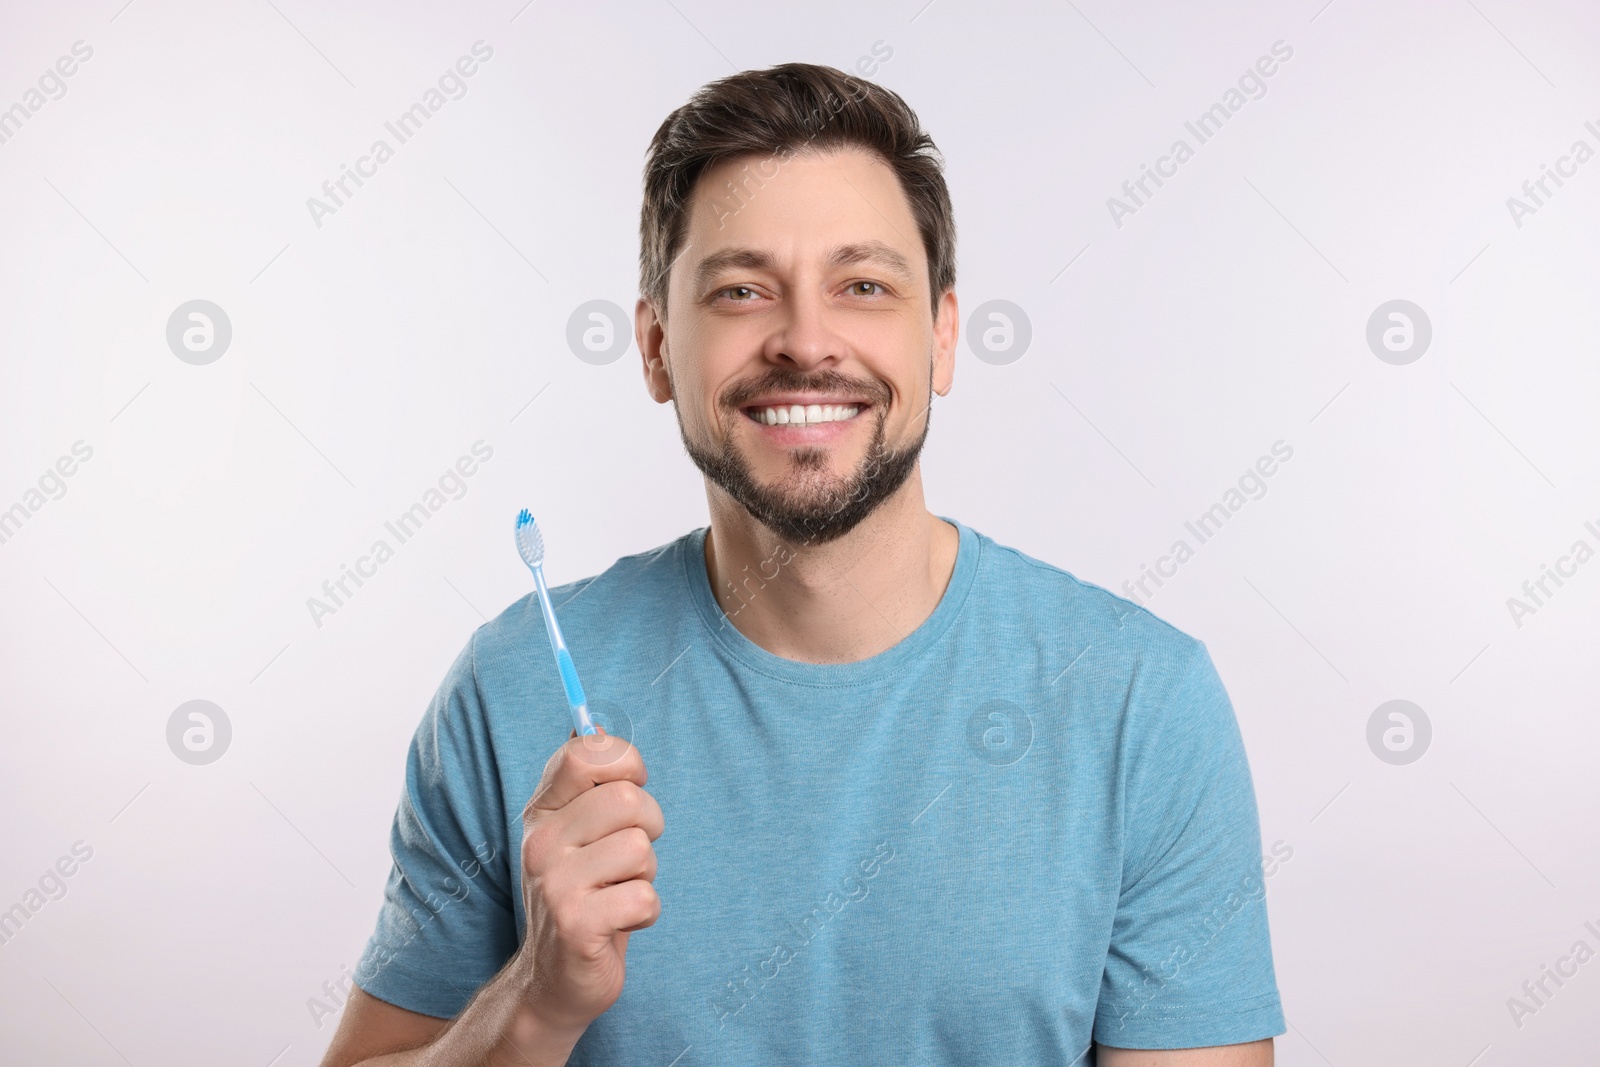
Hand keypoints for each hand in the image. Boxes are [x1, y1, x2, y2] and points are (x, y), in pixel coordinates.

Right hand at [513, 728, 663, 1035]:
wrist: (554, 978)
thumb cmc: (582, 894)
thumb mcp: (576, 834)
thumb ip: (586, 784)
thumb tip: (593, 725)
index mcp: (543, 811)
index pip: (586, 752)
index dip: (625, 763)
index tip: (629, 789)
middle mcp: (541, 841)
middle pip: (629, 800)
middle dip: (649, 828)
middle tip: (628, 857)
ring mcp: (555, 884)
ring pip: (641, 848)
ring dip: (645, 875)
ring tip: (618, 891)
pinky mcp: (576, 925)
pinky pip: (645, 898)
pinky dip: (645, 913)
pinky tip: (619, 922)